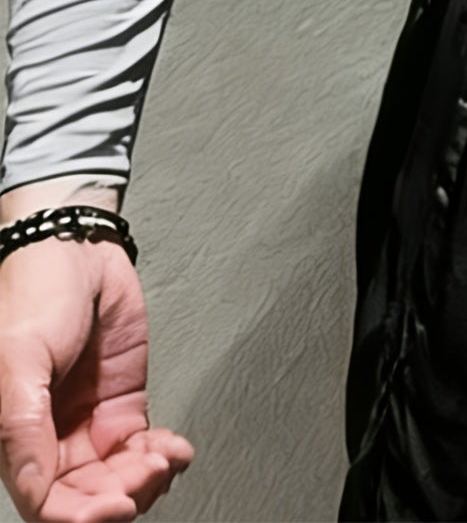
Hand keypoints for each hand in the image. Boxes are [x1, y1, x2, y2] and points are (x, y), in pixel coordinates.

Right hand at [0, 239, 192, 521]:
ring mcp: (87, 423)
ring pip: (116, 480)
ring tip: (165, 457)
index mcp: (15, 436)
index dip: (79, 517)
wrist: (78, 246)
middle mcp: (49, 438)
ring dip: (145, 480)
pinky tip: (175, 449)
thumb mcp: (18, 358)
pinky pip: (140, 448)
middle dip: (119, 497)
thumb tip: (33, 487)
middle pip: (84, 497)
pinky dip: (162, 456)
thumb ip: (22, 426)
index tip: (116, 506)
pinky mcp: (121, 404)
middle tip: (147, 478)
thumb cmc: (35, 291)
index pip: (44, 501)